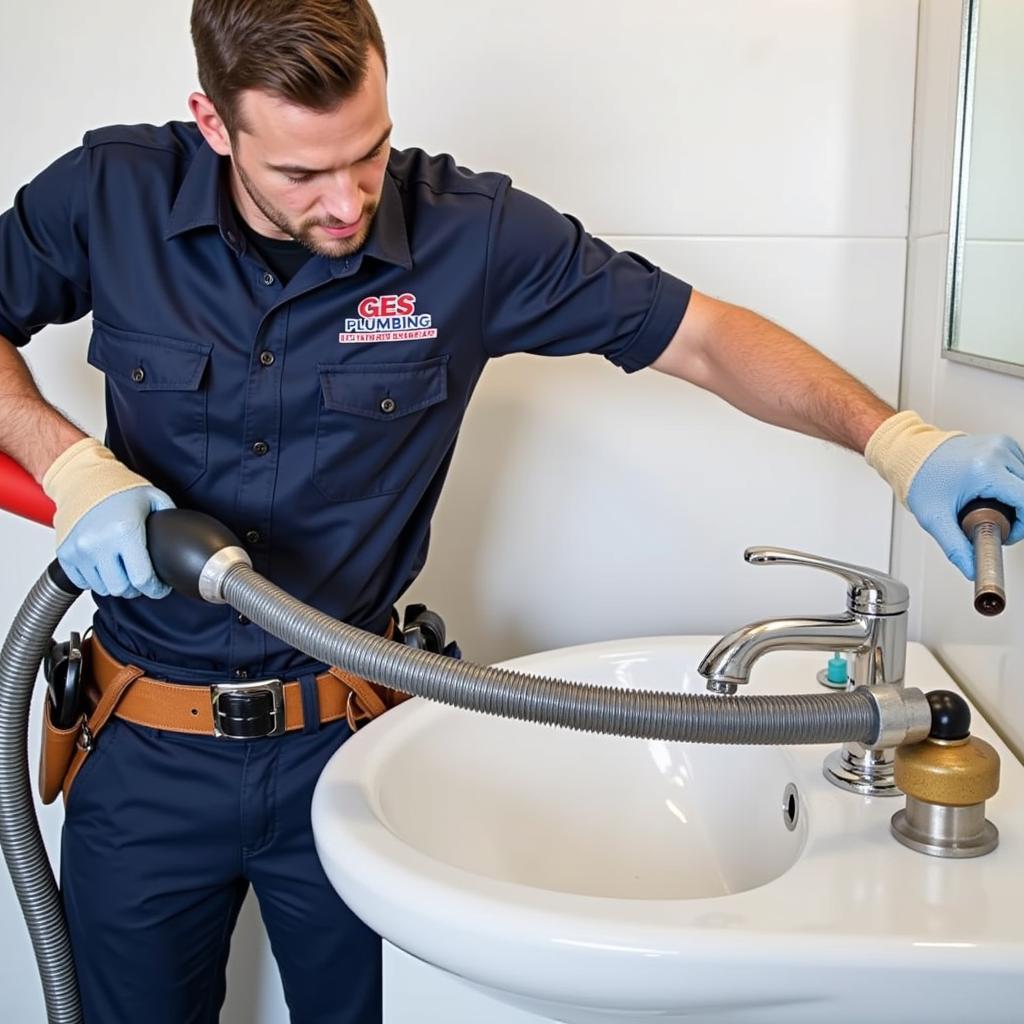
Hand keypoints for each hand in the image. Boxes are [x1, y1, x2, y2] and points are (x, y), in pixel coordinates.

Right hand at [56, 485, 174, 597]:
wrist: (82, 477)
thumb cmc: (118, 487)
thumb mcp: (154, 497)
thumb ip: (170, 517)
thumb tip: (183, 537)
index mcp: (125, 532)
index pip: (142, 579)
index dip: (156, 589)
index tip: (160, 587)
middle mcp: (99, 544)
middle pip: (122, 589)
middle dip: (136, 588)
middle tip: (142, 579)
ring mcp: (79, 550)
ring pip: (102, 588)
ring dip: (115, 584)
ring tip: (123, 571)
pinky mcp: (65, 553)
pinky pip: (82, 582)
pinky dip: (95, 580)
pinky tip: (105, 568)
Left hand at [906, 434, 1023, 578]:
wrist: (909, 456)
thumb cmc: (920, 481)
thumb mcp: (935, 519)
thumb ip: (955, 547)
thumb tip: (971, 569)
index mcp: (984, 470)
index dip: (1022, 524)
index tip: (1008, 534)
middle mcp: (996, 452)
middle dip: (1018, 513)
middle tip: (993, 522)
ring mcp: (1001, 444)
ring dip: (1016, 498)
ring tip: (989, 506)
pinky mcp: (1002, 443)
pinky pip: (1020, 467)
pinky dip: (1013, 483)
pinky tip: (993, 491)